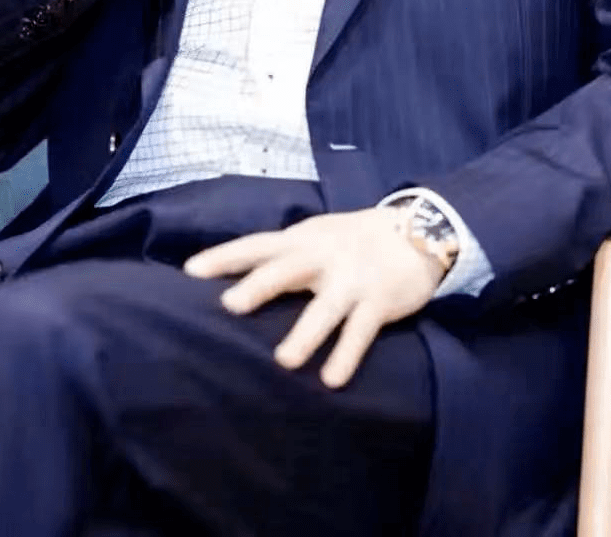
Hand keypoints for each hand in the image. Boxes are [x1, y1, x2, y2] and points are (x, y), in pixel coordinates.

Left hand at [183, 209, 444, 387]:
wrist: (419, 229)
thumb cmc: (354, 240)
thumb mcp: (317, 237)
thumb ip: (284, 257)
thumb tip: (237, 282)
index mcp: (302, 240)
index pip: (257, 245)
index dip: (225, 257)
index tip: (191, 272)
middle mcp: (323, 256)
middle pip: (286, 269)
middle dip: (258, 286)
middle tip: (230, 306)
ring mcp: (352, 278)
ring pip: (325, 307)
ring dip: (305, 333)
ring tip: (284, 362)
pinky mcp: (378, 300)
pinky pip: (360, 331)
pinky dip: (346, 354)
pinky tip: (332, 380)